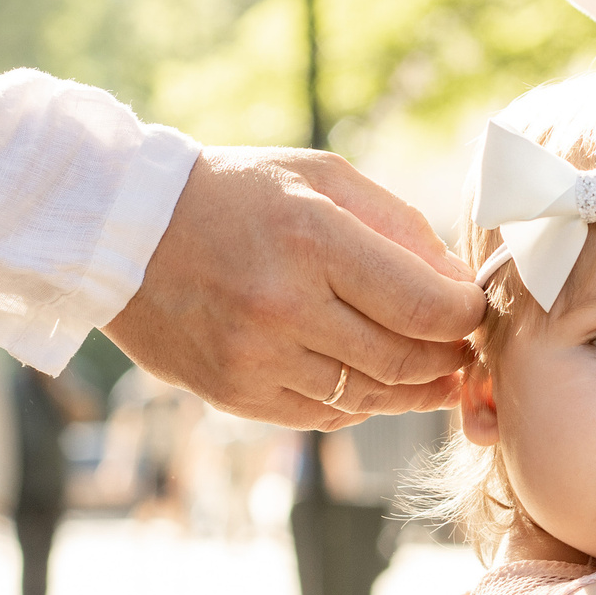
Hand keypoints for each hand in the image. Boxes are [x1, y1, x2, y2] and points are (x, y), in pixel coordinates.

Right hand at [105, 147, 484, 429]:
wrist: (123, 230)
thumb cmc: (237, 194)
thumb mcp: (321, 178)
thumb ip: (399, 226)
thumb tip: (458, 284)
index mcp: (312, 239)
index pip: (425, 305)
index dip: (466, 315)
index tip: (472, 305)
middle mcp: (283, 305)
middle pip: (406, 359)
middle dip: (448, 354)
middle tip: (460, 341)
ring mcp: (255, 358)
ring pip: (371, 396)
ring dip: (413, 387)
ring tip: (430, 366)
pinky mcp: (235, 395)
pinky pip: (325, 416)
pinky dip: (361, 401)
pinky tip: (370, 378)